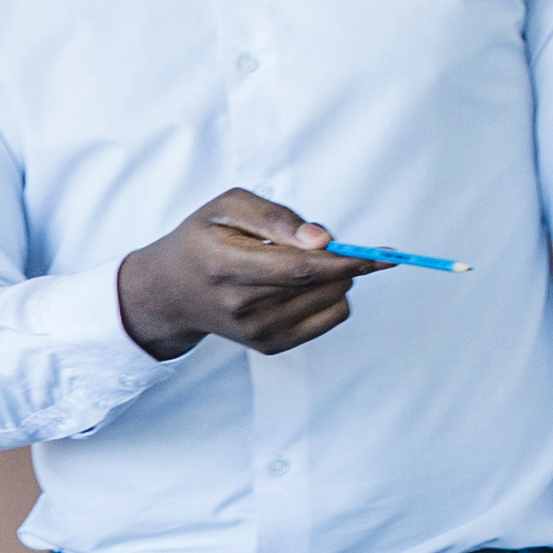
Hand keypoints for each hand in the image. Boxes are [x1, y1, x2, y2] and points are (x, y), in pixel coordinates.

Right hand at [114, 191, 383, 362]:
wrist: (171, 292)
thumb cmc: (204, 239)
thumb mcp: (228, 207)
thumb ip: (275, 216)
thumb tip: (323, 239)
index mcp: (224, 264)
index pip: (299, 268)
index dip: (344, 260)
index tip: (380, 254)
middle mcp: (239, 306)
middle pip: (319, 285)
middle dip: (342, 261)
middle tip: (329, 244)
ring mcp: (255, 332)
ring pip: (331, 301)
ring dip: (335, 277)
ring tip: (300, 263)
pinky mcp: (269, 346)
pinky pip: (330, 319)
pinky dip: (332, 297)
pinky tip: (305, 286)